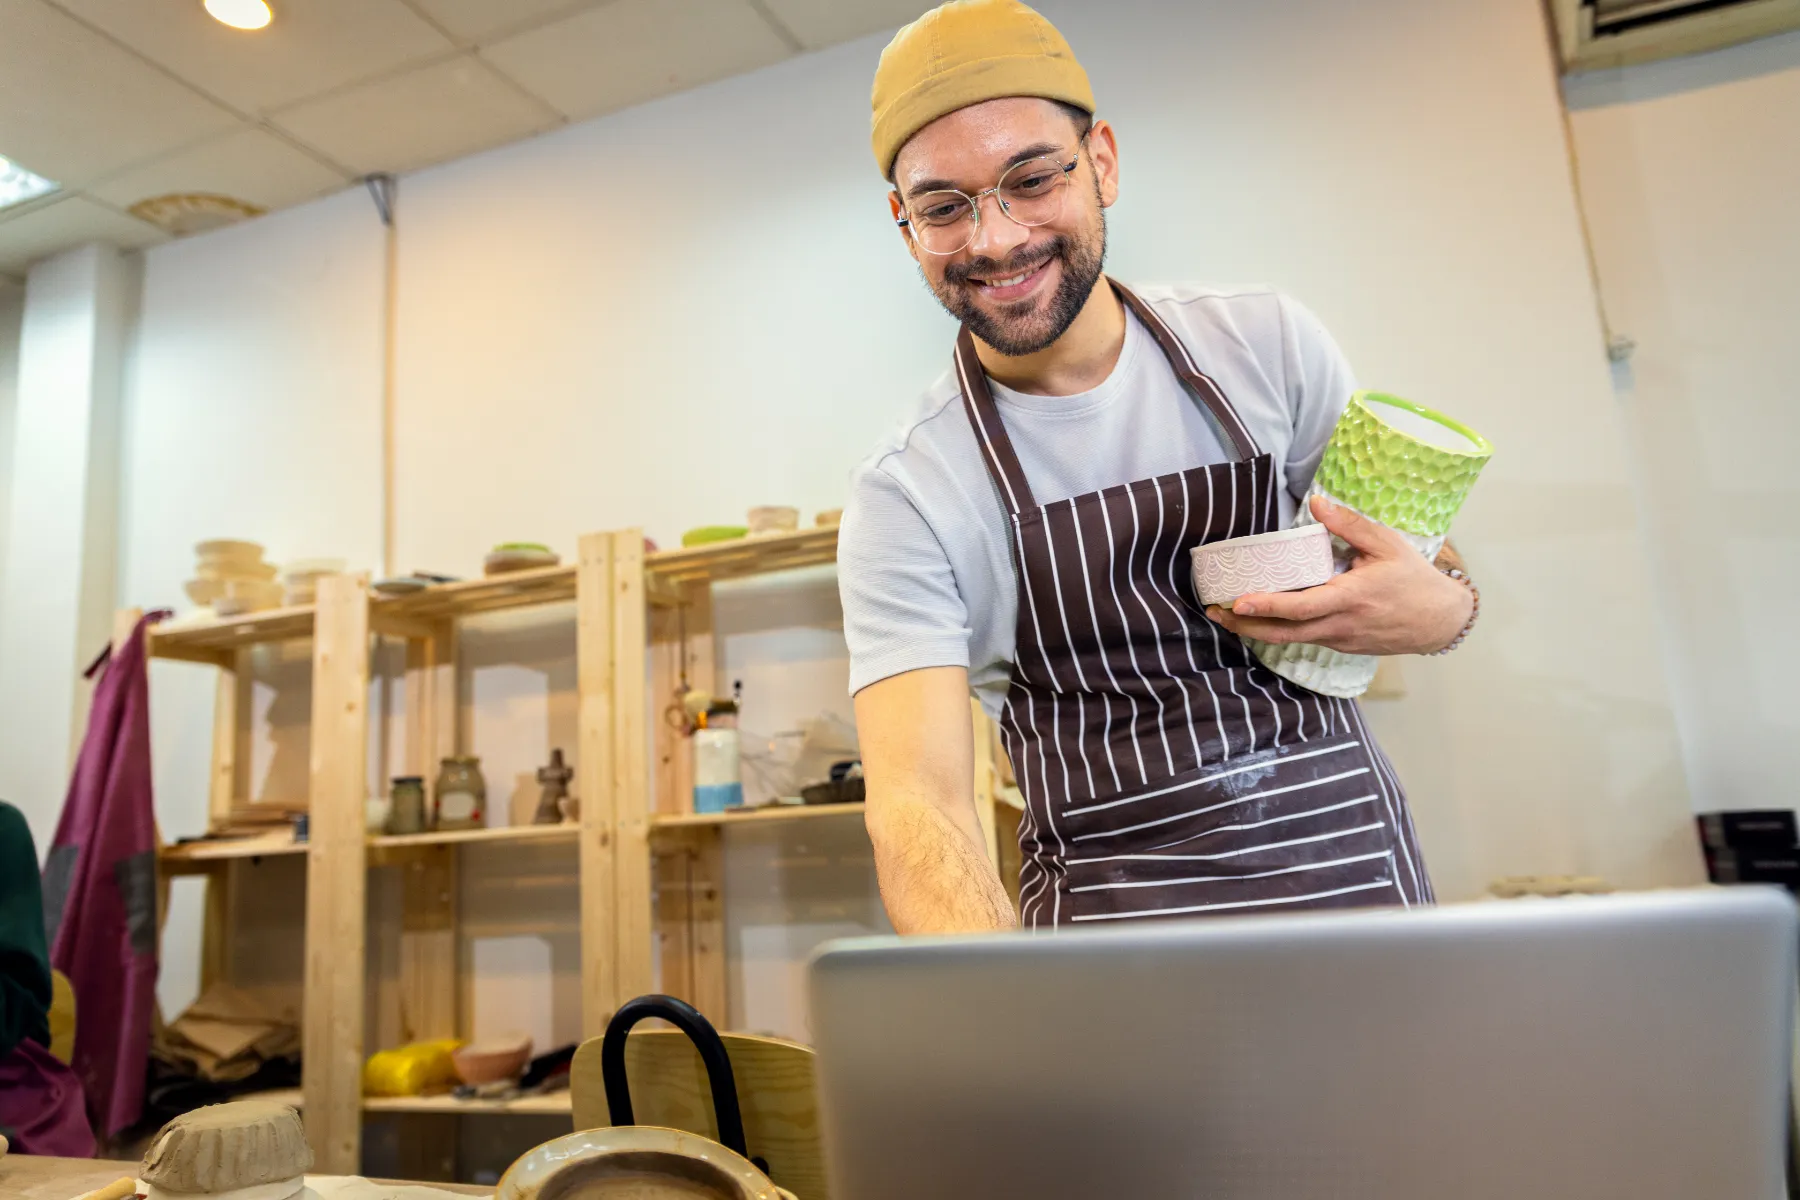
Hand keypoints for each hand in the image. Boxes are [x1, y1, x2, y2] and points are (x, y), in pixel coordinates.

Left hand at [1206, 496, 1472, 655]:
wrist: (1440, 620)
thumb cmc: (1413, 579)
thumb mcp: (1387, 544)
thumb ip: (1349, 525)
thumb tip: (1315, 502)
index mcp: (1349, 597)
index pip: (1300, 607)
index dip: (1267, 606)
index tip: (1238, 602)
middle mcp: (1339, 624)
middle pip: (1283, 633)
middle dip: (1244, 625)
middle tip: (1215, 612)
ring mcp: (1339, 639)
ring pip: (1290, 640)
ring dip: (1256, 630)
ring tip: (1227, 616)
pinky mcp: (1341, 646)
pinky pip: (1304, 640)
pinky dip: (1279, 631)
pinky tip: (1261, 619)